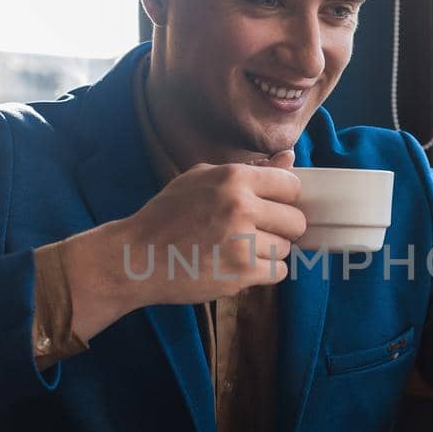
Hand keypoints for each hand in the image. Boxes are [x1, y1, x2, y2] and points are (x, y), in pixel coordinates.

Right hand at [86, 150, 307, 308]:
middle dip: (280, 228)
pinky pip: (278, 272)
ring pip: (286, 249)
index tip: (269, 207)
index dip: (284, 198)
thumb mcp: (201, 179)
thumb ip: (249, 169)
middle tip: (257, 232)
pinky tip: (240, 265)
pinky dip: (264, 272)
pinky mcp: (240, 274)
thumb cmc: (167, 216)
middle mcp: (240, 207)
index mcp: (232, 178)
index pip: (292, 185)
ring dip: (269, 251)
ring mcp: (242, 242)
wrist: (137, 257)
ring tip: (241, 249)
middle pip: (296, 221)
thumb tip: (290, 157)